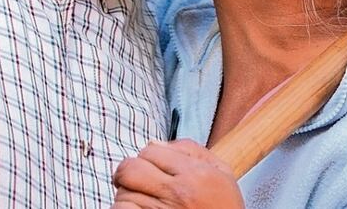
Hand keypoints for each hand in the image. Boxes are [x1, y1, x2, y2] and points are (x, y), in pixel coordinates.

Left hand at [112, 139, 243, 208]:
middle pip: (130, 169)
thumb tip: (155, 143)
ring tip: (140, 198)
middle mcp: (176, 193)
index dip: (147, 155)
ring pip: (123, 193)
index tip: (151, 165)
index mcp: (194, 174)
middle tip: (133, 178)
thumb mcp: (221, 172)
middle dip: (127, 171)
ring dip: (127, 194)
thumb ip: (191, 150)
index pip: (150, 150)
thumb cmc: (223, 206)